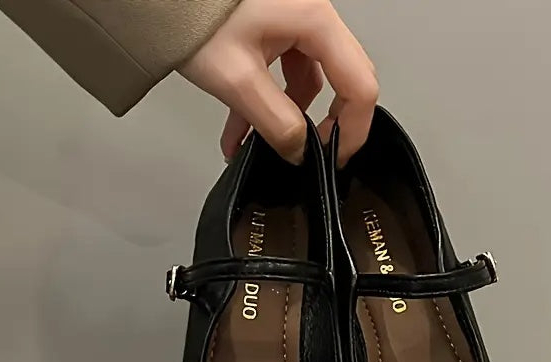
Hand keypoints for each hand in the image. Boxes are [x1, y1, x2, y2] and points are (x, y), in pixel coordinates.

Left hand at [178, 0, 377, 165]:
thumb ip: (275, 122)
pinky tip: (242, 128)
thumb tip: (299, 151)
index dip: (352, 129)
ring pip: (306, 81)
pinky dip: (267, 102)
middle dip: (322, 125)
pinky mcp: (272, 28)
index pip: (359, 86)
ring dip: (284, 117)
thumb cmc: (190, 13)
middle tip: (309, 156)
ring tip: (256, 145)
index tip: (335, 158)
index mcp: (314, 21)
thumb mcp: (237, 79)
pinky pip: (282, 73)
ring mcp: (292, 21)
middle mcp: (311, 17)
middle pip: (341, 82)